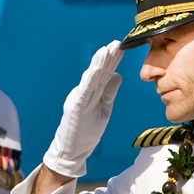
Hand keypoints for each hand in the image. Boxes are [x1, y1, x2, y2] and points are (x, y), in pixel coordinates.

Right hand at [44, 41, 122, 178]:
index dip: (112, 61)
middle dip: (108, 57)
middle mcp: (84, 92)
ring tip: (107, 50)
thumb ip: (109, 93)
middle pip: (99, 72)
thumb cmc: (86, 131)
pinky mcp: (76, 108)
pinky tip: (96, 69)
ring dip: (99, 64)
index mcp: (91, 92)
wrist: (72, 151)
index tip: (121, 47)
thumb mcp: (104, 109)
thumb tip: (118, 75)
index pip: (104, 74)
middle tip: (117, 42)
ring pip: (91, 78)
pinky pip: (84, 91)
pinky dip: (90, 79)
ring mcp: (79, 99)